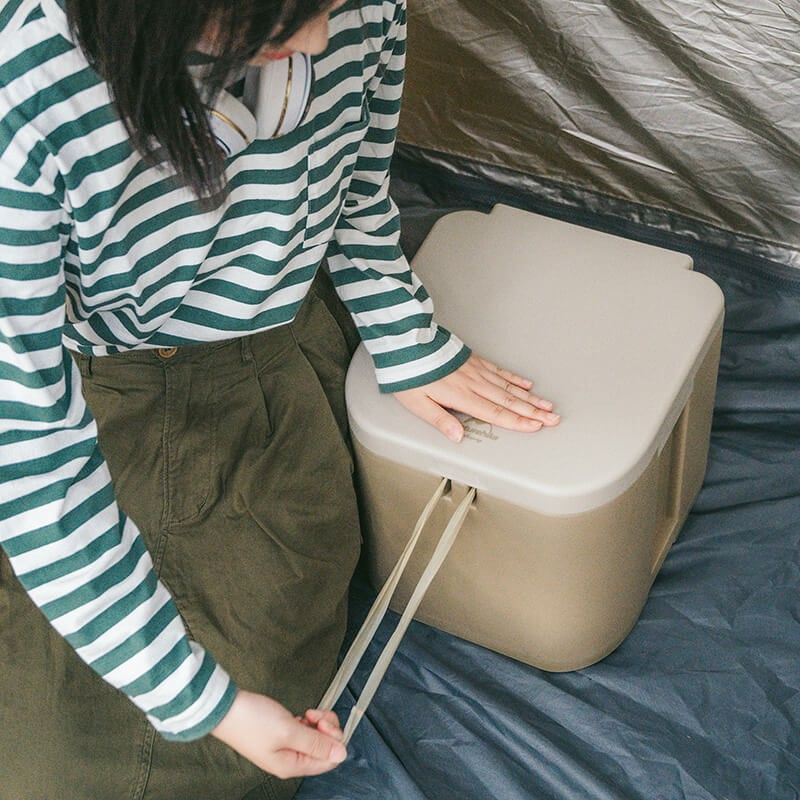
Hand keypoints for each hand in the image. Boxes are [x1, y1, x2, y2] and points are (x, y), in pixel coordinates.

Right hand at [211, 690, 346, 779]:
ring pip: (317, 738)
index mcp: (292, 766)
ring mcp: (287, 747)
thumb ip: (316, 743)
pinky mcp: (283, 734)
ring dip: (319, 723)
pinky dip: (309, 721)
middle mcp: (291, 760)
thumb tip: (342, 753)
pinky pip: (307, 731)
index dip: (333, 741)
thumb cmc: (253, 721)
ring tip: (308, 712)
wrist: (226, 708)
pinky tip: (303, 713)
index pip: (329, 761)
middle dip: (327, 729)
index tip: (323, 724)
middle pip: (325, 748)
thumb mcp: (289, 731)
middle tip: (314, 715)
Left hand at [393, 354, 559, 441]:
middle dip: (533, 411)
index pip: (495, 413)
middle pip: (509, 400)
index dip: (518, 421)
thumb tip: (457, 437)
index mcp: (461, 396)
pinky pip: (499, 371)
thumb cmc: (410, 375)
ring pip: (509, 386)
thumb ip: (440, 421)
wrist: (408, 343)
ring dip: (530, 397)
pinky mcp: (473, 361)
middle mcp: (473, 383)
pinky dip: (515, 378)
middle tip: (553, 418)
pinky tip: (526, 383)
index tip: (536, 427)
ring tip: (547, 404)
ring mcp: (475, 371)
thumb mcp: (417, 404)